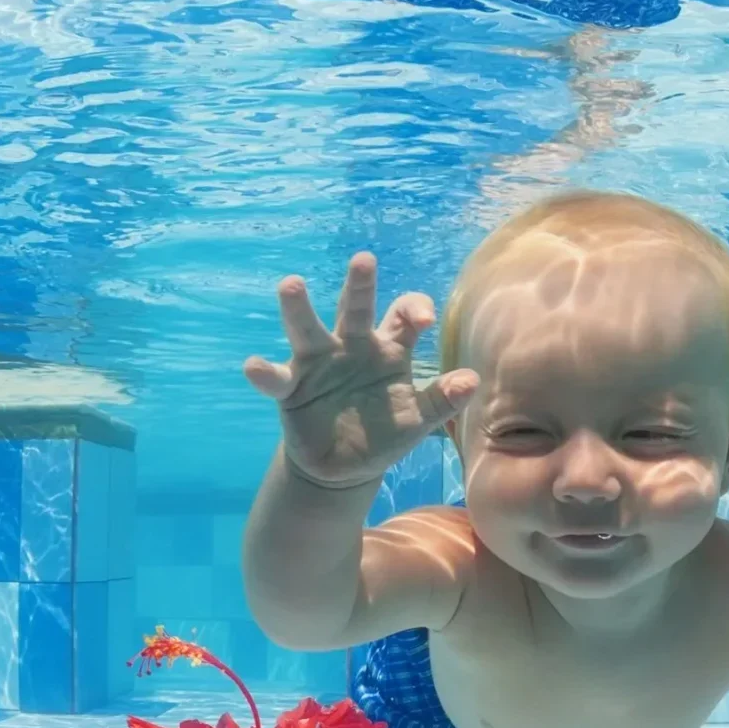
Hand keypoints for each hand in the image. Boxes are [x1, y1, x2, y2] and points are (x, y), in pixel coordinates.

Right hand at [243, 252, 478, 487]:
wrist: (345, 467)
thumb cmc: (385, 433)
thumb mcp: (418, 420)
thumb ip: (442, 400)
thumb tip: (473, 380)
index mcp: (389, 348)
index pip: (403, 314)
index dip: (413, 310)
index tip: (421, 321)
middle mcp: (352, 345)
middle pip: (354, 308)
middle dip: (359, 285)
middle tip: (364, 260)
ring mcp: (318, 362)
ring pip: (307, 328)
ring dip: (298, 308)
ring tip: (291, 285)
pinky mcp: (291, 387)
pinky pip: (275, 377)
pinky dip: (263, 372)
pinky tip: (255, 367)